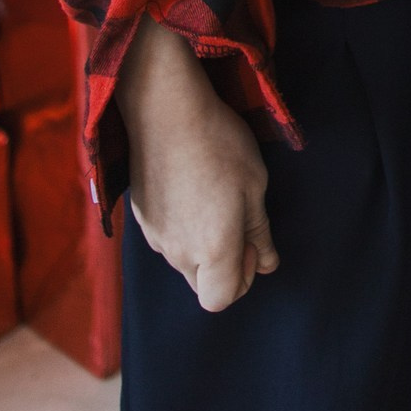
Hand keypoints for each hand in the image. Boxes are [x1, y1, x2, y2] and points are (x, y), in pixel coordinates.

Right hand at [116, 17, 277, 311]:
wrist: (166, 111)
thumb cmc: (220, 144)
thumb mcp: (255, 185)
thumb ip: (259, 231)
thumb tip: (268, 264)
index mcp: (212, 250)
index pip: (222, 300)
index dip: (244, 278)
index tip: (251, 241)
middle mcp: (179, 253)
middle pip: (202, 286)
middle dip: (224, 266)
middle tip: (237, 220)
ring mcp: (155, 238)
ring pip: (184, 263)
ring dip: (203, 246)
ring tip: (214, 197)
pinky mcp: (141, 219)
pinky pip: (167, 240)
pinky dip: (182, 228)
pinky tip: (192, 189)